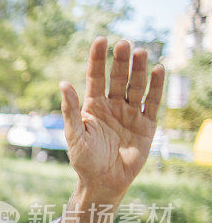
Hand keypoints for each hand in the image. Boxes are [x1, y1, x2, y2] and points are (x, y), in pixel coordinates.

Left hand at [59, 37, 164, 201]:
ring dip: (139, 70)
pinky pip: (152, 102)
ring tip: (142, 53)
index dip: (97, 59)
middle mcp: (112, 106)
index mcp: (93, 106)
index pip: (95, 77)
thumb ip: (70, 111)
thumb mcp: (74, 135)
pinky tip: (158, 70)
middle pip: (118, 78)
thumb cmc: (84, 160)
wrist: (103, 182)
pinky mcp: (146, 125)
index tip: (100, 40)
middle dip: (121, 62)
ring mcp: (130, 114)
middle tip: (124, 44)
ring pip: (136, 87)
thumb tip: (63, 84)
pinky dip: (156, 87)